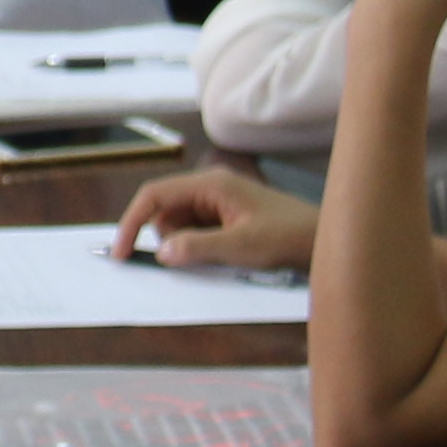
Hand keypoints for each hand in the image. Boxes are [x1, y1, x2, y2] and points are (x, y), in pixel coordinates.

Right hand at [109, 168, 315, 277]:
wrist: (325, 241)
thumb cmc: (289, 237)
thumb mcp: (241, 247)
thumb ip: (198, 248)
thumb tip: (162, 253)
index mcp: (211, 185)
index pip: (155, 195)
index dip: (132, 222)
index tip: (122, 253)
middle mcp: (211, 189)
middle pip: (165, 213)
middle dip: (170, 240)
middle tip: (195, 261)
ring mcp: (220, 204)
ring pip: (180, 226)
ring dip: (188, 247)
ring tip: (222, 258)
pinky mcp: (227, 219)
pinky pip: (198, 233)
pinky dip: (201, 248)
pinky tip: (226, 257)